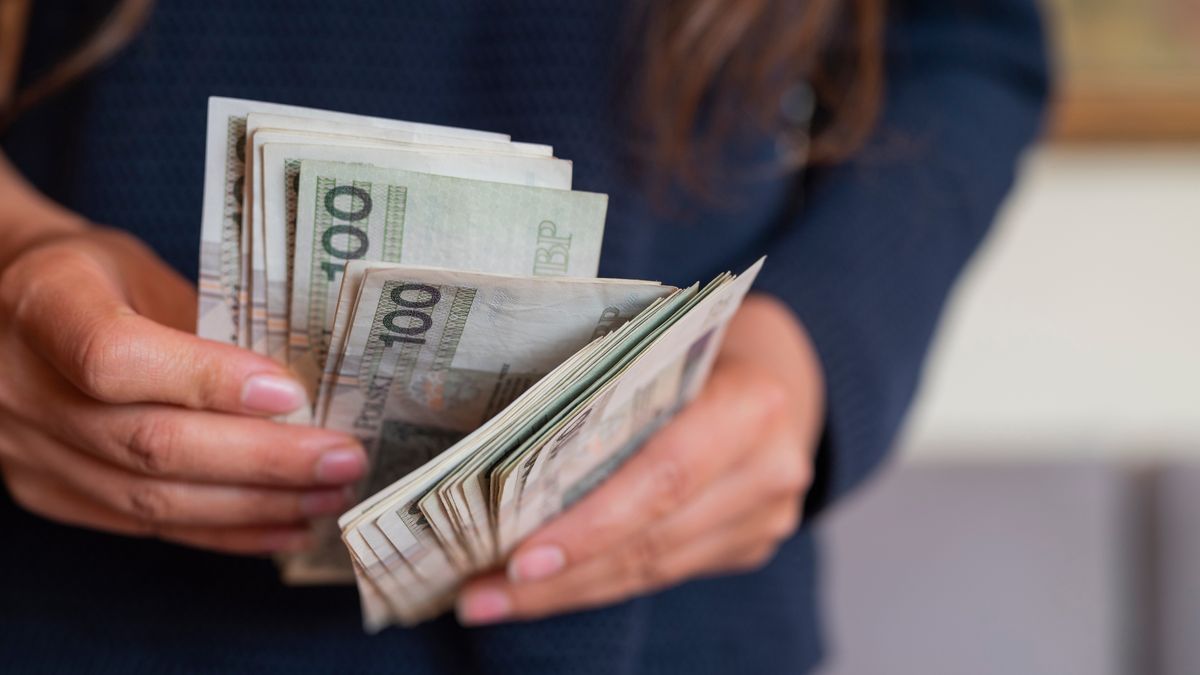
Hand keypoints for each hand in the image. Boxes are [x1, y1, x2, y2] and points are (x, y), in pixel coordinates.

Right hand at [0, 227, 367, 553]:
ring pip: (151, 498)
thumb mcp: (147, 270)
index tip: (290, 392)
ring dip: (255, 506)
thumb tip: (308, 389)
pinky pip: (143, 524)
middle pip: (149, 442)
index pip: (116, 357)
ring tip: (329, 498)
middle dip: (265, 459)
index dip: (207, 381)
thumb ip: (209, 323)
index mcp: (45, 301)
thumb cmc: (99, 278)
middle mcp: (18, 382)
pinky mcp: (46, 490)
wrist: (11, 306)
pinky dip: (223, 531)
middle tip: (343, 461)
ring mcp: (25, 447)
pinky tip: (285, 526)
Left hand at [456, 294, 823, 623]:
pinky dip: (595, 582)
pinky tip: (539, 589)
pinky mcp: (748, 547)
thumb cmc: (693, 349)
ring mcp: (765, 518)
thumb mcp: (661, 346)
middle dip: (559, 575)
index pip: (664, 476)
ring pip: (651, 570)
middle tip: (478, 593)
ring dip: (565, 590)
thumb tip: (498, 452)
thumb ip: (610, 391)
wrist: (777, 375)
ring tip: (489, 598)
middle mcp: (769, 469)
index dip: (592, 524)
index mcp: (751, 402)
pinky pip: (659, 574)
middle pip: (652, 539)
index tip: (518, 558)